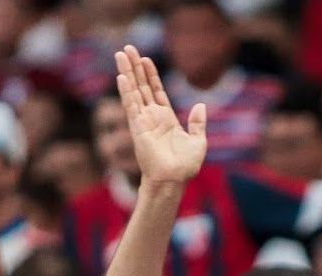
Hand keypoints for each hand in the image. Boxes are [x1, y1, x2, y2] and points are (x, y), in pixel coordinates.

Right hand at [114, 45, 206, 184]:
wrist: (174, 180)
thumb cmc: (185, 167)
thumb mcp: (198, 141)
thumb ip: (198, 123)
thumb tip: (200, 106)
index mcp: (165, 119)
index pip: (156, 91)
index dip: (151, 75)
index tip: (145, 59)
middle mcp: (151, 117)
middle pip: (141, 86)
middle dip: (135, 67)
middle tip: (127, 48)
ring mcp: (143, 121)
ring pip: (134, 91)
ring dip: (127, 72)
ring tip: (121, 54)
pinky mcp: (137, 127)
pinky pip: (131, 105)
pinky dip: (126, 90)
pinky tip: (121, 76)